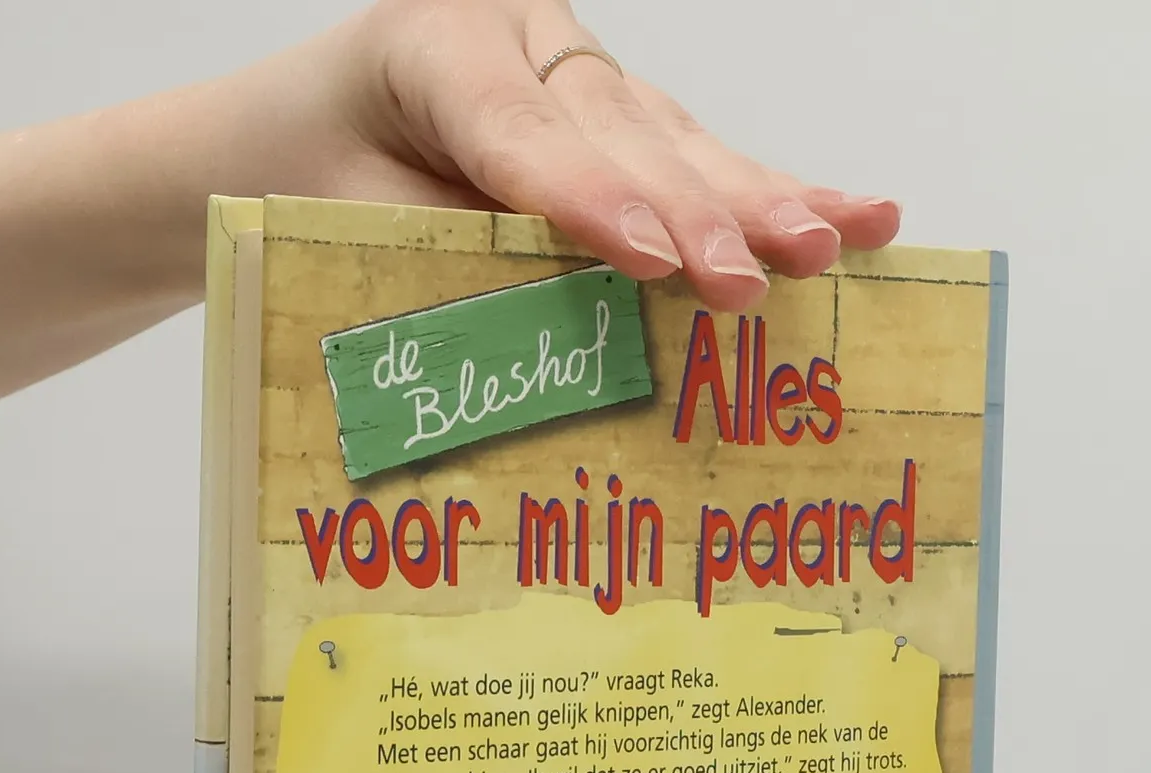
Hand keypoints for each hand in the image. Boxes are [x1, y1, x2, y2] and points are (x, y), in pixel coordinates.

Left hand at [217, 0, 901, 308]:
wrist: (294, 143)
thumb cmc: (313, 194)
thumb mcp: (344, 230)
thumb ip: (440, 263)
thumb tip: (547, 354)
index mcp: (431, 46)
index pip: (520, 133)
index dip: (588, 199)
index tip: (649, 259)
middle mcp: (519, 41)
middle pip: (619, 134)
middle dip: (691, 213)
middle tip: (746, 278)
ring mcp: (580, 73)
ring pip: (678, 141)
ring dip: (759, 205)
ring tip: (831, 244)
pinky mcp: (623, 118)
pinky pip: (697, 158)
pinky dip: (770, 197)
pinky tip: (856, 216)